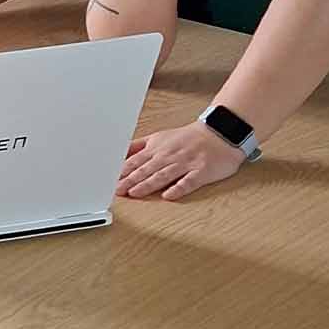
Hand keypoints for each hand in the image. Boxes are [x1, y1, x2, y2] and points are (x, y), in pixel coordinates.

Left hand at [118, 122, 245, 200]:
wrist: (219, 133)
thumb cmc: (188, 138)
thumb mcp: (159, 137)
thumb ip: (139, 146)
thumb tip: (119, 154)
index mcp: (157, 149)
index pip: (135, 162)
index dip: (122, 172)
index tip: (109, 181)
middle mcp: (169, 156)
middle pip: (146, 169)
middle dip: (130, 180)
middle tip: (117, 191)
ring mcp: (186, 163)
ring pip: (163, 175)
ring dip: (148, 184)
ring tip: (134, 193)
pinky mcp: (202, 171)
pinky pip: (189, 181)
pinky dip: (178, 188)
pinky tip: (168, 195)